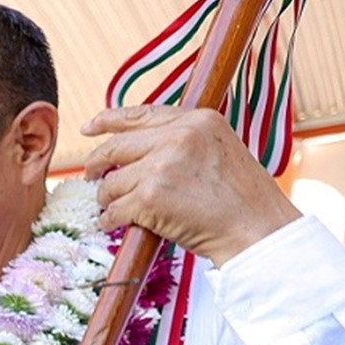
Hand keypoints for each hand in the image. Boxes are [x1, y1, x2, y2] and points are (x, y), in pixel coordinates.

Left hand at [81, 105, 299, 264]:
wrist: (256, 229)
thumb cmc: (241, 199)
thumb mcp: (218, 149)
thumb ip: (182, 141)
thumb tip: (138, 149)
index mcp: (196, 120)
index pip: (139, 115)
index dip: (107, 121)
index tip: (88, 128)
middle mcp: (177, 137)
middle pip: (115, 148)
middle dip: (96, 165)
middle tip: (90, 177)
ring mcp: (161, 166)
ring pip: (111, 183)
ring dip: (108, 199)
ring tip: (115, 208)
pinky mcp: (150, 197)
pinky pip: (114, 210)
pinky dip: (110, 220)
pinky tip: (115, 224)